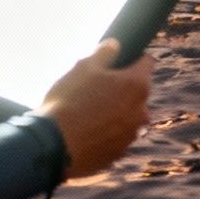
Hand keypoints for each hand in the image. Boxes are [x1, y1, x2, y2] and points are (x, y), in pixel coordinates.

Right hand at [38, 39, 152, 177]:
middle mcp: (141, 111)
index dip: (133, 59)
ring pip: (128, 116)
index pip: (146, 62)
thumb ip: (104, 53)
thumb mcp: (83, 67)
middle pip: (138, 92)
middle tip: (96, 89)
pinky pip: (117, 138)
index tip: (119, 62)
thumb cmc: (69, 100)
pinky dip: (107, 133)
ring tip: (88, 113)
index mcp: (136, 85)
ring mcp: (131, 135)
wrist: (53, 146)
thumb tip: (115, 44)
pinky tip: (86, 132)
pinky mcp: (118, 154)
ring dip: (116, 113)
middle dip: (123, 89)